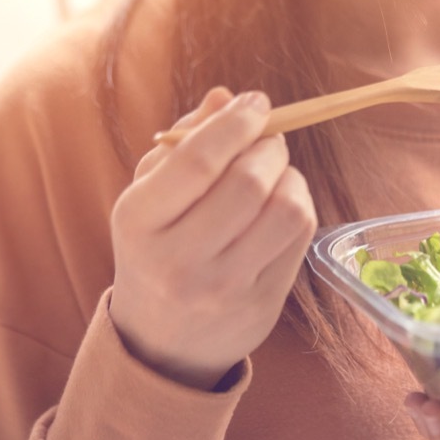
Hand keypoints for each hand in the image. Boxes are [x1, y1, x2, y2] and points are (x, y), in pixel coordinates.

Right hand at [108, 87, 316, 389]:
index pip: (198, 160)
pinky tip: (281, 203)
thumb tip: (227, 98)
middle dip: (269, 147)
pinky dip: (299, 205)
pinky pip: (300, 236)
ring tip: (275, 173)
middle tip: (267, 139)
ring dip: (290, 177)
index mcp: (139, 222)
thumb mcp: (148, 195)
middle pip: (248, 183)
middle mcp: (179, 260)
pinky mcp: (262, 304)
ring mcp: (224, 287)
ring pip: (285, 210)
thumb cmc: (155, 248)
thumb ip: (183, 142)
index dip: (236, 123)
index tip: (255, 103)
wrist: (160, 341)